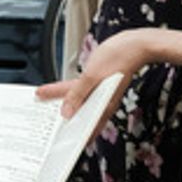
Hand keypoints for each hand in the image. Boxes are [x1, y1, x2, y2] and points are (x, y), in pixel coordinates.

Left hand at [36, 29, 150, 137]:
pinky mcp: (103, 84)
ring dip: (65, 100)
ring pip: (80, 100)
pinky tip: (66, 90)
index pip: (81, 124)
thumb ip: (78, 93)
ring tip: (49, 98)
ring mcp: (103, 93)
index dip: (68, 132)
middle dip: (62, 114)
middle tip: (46, 114)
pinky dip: (73, 91)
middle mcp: (103, 103)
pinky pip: (84, 91)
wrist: (135, 45)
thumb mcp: (92, 75)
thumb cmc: (120, 58)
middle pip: (78, 111)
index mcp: (102, 106)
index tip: (55, 136)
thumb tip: (66, 112)